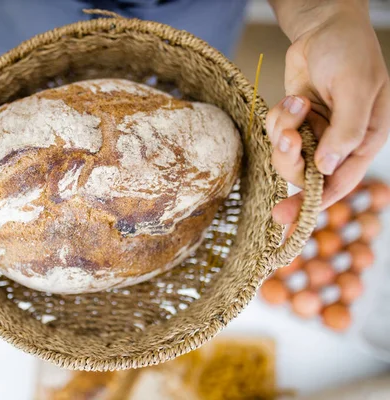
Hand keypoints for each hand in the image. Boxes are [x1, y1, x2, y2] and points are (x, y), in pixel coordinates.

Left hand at [266, 1, 389, 223]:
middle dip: (291, 157)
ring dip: (283, 132)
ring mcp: (314, 133)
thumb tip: (329, 167)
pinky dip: (277, 119)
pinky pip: (275, 135)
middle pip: (305, 173)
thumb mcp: (355, 88)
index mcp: (364, 141)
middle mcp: (338, 142)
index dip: (313, 205)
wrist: (323, 28)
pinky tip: (292, 99)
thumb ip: (346, 130)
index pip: (340, 184)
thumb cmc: (348, 53)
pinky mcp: (294, 122)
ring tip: (295, 105)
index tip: (287, 220)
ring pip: (286, 156)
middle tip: (288, 136)